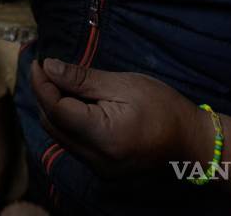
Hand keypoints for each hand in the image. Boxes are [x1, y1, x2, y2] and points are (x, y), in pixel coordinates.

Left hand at [31, 58, 206, 176]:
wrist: (192, 142)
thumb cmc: (163, 107)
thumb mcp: (123, 84)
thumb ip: (82, 79)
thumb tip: (49, 68)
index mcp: (102, 136)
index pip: (56, 109)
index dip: (42, 85)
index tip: (38, 62)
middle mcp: (94, 158)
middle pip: (53, 124)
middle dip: (44, 95)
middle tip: (46, 68)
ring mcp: (98, 167)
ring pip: (60, 135)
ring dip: (53, 108)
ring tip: (58, 81)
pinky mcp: (102, 168)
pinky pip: (73, 143)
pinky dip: (67, 121)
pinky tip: (74, 102)